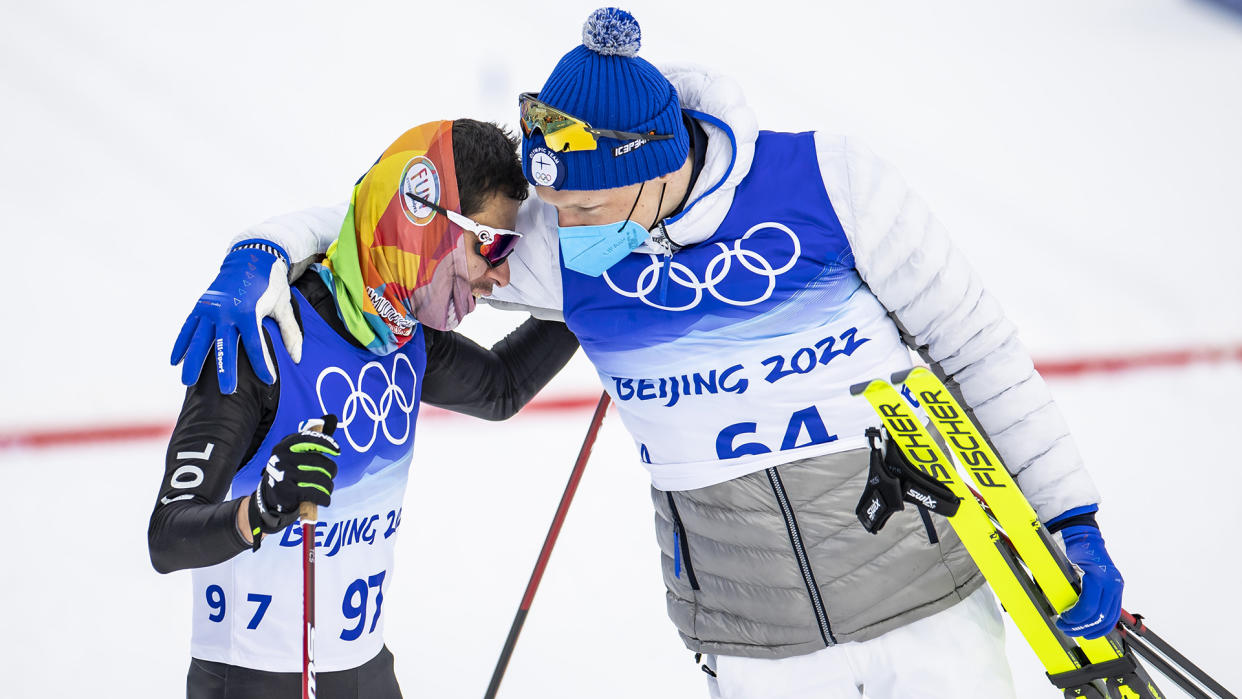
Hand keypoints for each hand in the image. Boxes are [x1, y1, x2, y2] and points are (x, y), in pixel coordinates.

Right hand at [170, 242, 302, 393]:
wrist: (251, 256)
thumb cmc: (271, 283)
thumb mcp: (284, 305)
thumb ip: (290, 332)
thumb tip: (297, 358)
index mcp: (248, 311)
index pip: (255, 346)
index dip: (262, 365)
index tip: (268, 381)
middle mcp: (226, 310)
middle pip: (224, 347)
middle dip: (225, 371)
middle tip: (227, 393)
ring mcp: (210, 307)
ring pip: (199, 340)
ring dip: (193, 362)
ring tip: (188, 383)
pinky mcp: (201, 304)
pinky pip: (188, 327)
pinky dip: (181, 344)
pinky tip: (175, 361)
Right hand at [246, 416, 340, 539]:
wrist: (271, 496)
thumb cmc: (292, 469)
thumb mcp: (299, 451)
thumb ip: (316, 435)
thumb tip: (332, 417)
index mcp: (285, 445)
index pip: (309, 439)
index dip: (326, 443)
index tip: (338, 451)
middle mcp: (282, 457)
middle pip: (320, 462)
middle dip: (331, 471)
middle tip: (330, 476)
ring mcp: (283, 474)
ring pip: (320, 479)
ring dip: (329, 486)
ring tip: (327, 488)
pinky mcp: (286, 492)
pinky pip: (315, 493)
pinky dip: (324, 498)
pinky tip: (326, 499)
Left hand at [1056, 524, 1124, 638]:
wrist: (1082, 534)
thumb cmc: (1070, 547)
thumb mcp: (1061, 564)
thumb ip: (1059, 586)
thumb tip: (1052, 606)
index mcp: (1099, 576)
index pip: (1089, 607)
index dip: (1075, 618)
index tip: (1062, 620)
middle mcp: (1113, 582)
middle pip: (1100, 616)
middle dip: (1081, 626)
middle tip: (1065, 628)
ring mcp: (1117, 586)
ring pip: (1110, 618)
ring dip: (1093, 629)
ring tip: (1077, 631)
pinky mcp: (1117, 589)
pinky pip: (1113, 612)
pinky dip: (1103, 623)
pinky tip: (1091, 628)